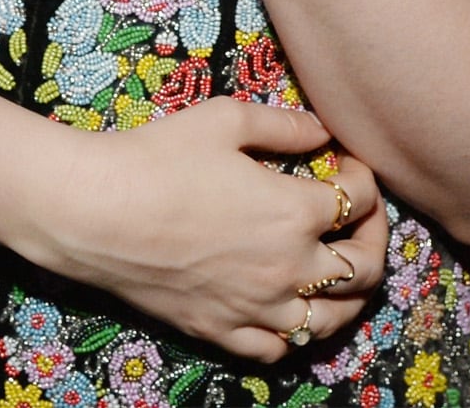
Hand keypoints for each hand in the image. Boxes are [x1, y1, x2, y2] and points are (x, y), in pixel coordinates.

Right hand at [34, 98, 389, 361]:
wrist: (93, 212)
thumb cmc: (157, 157)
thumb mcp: (226, 119)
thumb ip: (284, 125)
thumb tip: (322, 131)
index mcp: (296, 212)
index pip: (361, 199)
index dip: (363, 176)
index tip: (343, 163)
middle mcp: (287, 268)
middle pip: (364, 271)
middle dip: (375, 240)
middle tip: (360, 217)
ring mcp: (255, 308)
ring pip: (331, 321)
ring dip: (347, 295)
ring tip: (337, 269)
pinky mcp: (220, 331)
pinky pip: (277, 350)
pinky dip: (294, 333)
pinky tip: (286, 308)